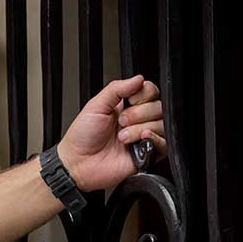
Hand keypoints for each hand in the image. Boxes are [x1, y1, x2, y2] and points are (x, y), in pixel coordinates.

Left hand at [57, 73, 166, 192]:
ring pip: (161, 124)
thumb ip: (116, 89)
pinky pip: (164, 143)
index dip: (143, 94)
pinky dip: (152, 140)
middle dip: (139, 113)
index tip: (129, 100)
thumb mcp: (95, 106)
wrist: (78, 163)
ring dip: (139, 129)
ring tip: (121, 137)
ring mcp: (143, 136)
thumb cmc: (82, 137)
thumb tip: (138, 78)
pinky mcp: (148, 153)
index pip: (150, 91)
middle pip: (159, 106)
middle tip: (121, 122)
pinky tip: (137, 142)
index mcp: (127, 106)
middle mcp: (138, 120)